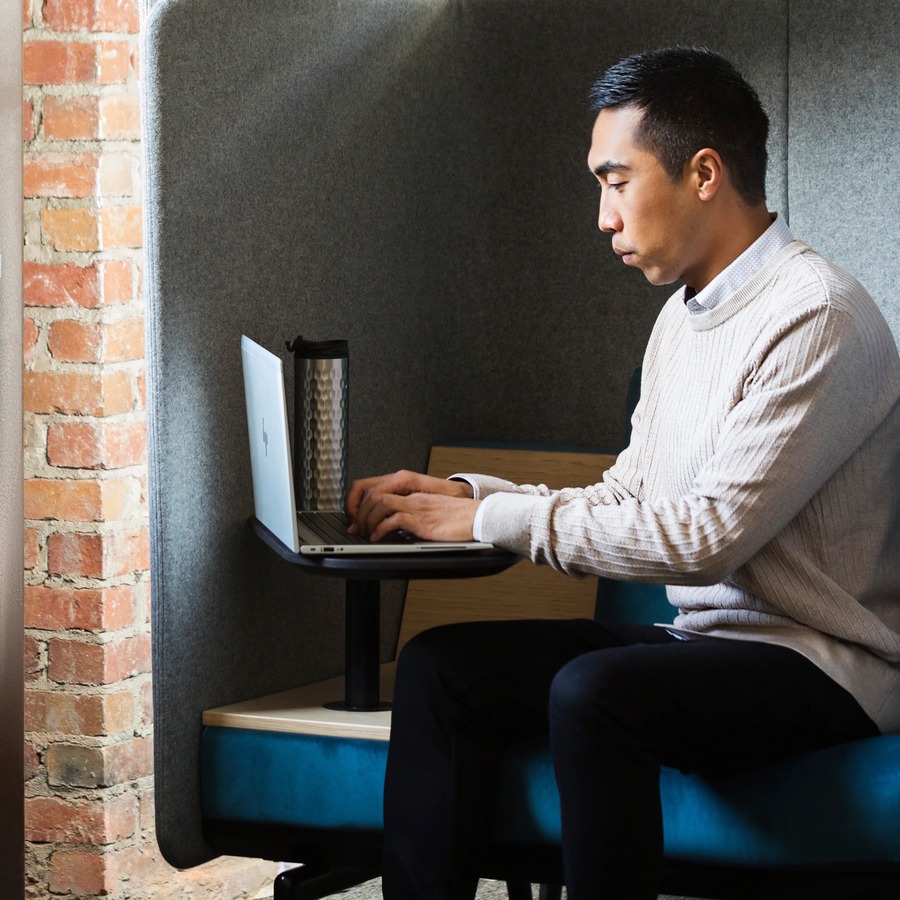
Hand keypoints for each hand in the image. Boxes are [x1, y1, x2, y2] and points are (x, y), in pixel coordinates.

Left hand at [346, 470, 477, 541]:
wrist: (478, 517)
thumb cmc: (457, 519)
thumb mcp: (428, 514)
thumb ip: (411, 516)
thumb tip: (391, 527)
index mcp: (412, 493)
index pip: (377, 488)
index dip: (360, 502)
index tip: (355, 518)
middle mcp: (412, 496)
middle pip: (374, 494)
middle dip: (359, 513)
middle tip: (357, 529)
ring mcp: (417, 506)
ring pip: (380, 503)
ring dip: (368, 520)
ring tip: (367, 533)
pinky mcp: (423, 520)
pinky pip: (394, 519)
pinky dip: (381, 529)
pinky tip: (379, 538)